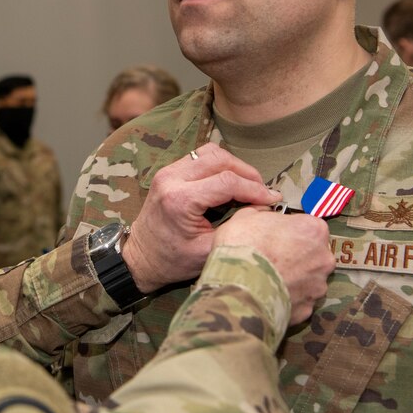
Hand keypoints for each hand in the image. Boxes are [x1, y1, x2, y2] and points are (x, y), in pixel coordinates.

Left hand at [121, 143, 280, 292]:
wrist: (140, 257)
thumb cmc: (172, 260)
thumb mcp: (208, 252)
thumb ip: (236, 228)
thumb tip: (264, 210)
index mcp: (180, 200)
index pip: (226, 182)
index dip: (255, 189)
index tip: (273, 199)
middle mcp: (171, 179)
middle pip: (220, 159)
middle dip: (247, 173)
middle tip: (263, 192)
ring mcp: (167, 172)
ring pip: (210, 152)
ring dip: (234, 165)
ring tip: (249, 185)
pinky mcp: (168, 171)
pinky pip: (200, 157)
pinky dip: (219, 165)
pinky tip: (230, 183)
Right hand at [213, 207, 333, 324]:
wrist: (237, 286)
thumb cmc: (242, 247)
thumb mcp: (246, 216)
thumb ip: (262, 213)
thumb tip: (263, 214)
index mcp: (313, 229)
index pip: (308, 225)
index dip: (290, 229)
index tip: (276, 234)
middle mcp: (323, 258)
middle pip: (312, 253)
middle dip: (295, 254)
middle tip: (271, 256)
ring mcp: (317, 285)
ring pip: (308, 278)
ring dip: (293, 277)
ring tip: (268, 278)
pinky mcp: (308, 308)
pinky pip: (299, 299)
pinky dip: (287, 297)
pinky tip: (269, 293)